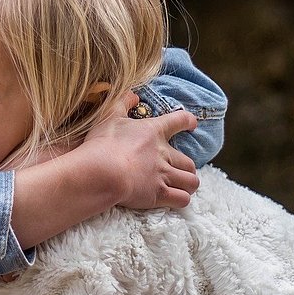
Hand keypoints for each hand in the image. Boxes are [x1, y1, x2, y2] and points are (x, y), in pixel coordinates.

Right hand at [83, 92, 198, 209]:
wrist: (102, 171)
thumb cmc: (103, 143)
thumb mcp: (108, 116)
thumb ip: (122, 102)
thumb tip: (133, 94)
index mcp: (153, 131)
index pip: (179, 121)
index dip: (188, 121)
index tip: (191, 124)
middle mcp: (163, 153)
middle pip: (189, 162)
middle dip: (187, 167)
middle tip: (178, 170)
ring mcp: (163, 175)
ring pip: (191, 182)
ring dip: (188, 184)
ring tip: (180, 186)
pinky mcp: (159, 194)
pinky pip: (182, 199)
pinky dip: (181, 199)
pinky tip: (174, 199)